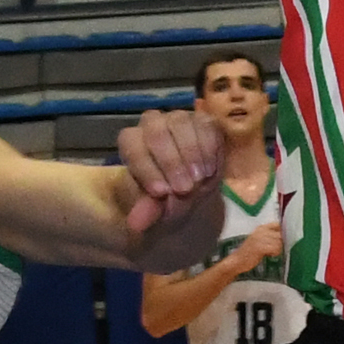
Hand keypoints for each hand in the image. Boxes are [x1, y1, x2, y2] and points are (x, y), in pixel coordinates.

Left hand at [118, 109, 226, 271]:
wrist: (192, 190)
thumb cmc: (167, 197)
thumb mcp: (157, 209)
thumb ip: (147, 211)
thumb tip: (136, 225)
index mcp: (131, 143)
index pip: (133, 147)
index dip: (146, 169)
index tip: (162, 193)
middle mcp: (151, 124)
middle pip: (156, 132)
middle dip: (171, 162)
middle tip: (185, 189)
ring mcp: (177, 119)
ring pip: (181, 124)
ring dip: (192, 153)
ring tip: (200, 179)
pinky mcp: (202, 120)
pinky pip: (206, 125)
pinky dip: (210, 147)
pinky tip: (211, 168)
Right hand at [237, 221, 284, 270]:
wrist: (237, 261)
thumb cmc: (249, 252)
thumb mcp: (258, 240)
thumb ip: (269, 236)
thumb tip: (284, 236)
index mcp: (260, 228)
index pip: (277, 224)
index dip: (282, 232)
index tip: (281, 239)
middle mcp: (260, 231)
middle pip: (280, 234)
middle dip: (280, 243)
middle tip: (273, 249)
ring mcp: (260, 238)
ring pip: (279, 242)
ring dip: (277, 249)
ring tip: (270, 252)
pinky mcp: (260, 247)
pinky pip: (275, 249)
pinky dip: (275, 253)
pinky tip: (269, 255)